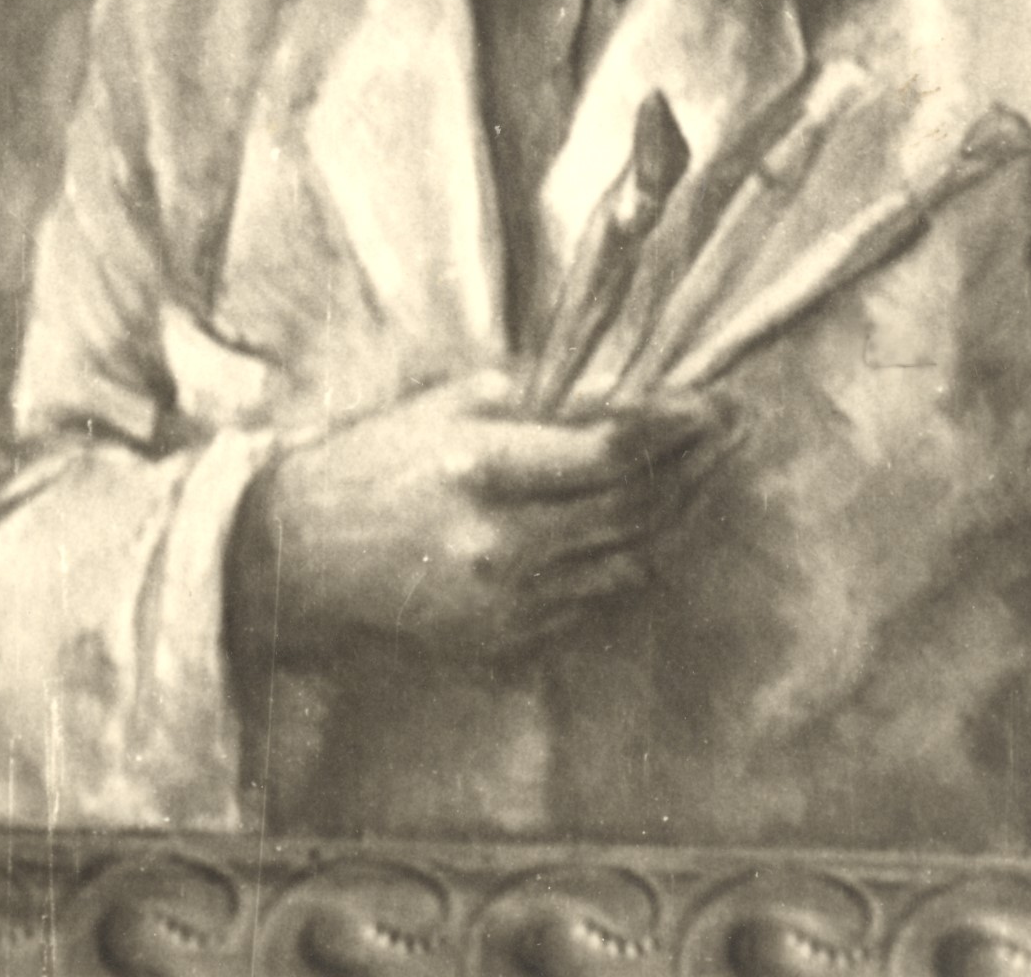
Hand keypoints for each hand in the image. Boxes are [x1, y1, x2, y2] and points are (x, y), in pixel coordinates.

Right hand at [226, 371, 729, 672]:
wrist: (299, 560)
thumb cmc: (377, 464)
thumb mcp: (453, 405)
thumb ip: (542, 400)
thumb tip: (627, 391)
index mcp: (485, 465)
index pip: (614, 449)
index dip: (678, 426)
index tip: (717, 402)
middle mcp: (503, 540)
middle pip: (636, 507)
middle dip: (696, 465)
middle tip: (731, 431)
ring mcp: (506, 601)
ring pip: (628, 558)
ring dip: (674, 514)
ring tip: (703, 472)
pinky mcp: (505, 640)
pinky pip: (594, 598)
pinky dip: (624, 558)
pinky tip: (641, 524)